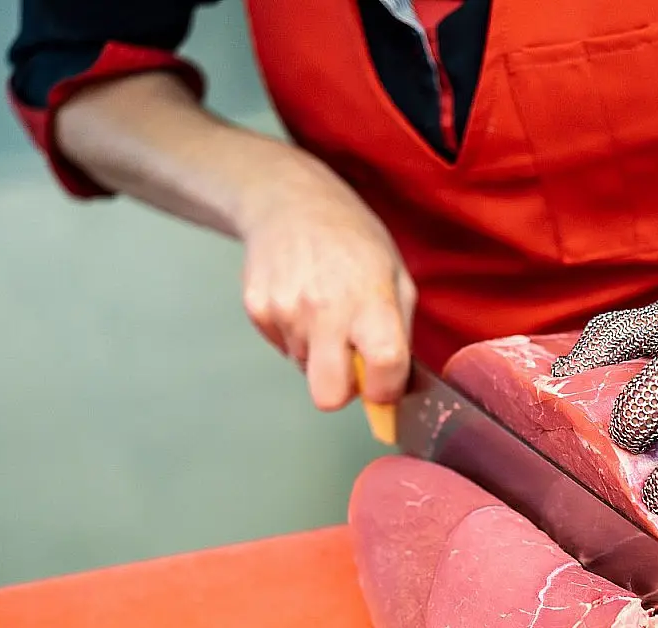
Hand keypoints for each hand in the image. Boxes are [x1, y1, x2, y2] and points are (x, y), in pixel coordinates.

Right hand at [238, 153, 416, 410]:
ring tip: (323, 307)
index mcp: (370, 300)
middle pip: (328, 396)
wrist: (289, 200)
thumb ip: (399, 333)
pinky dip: (295, 333)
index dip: (386, 390)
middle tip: (349, 361)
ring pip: (306, 368)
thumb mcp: (395, 274)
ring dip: (318, 351)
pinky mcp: (258, 310)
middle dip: (341, 390)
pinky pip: (282, 347)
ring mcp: (286, 311)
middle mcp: (325, 309)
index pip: (383, 369)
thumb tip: (397, 387)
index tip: (384, 384)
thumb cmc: (351, 236)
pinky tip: (301, 298)